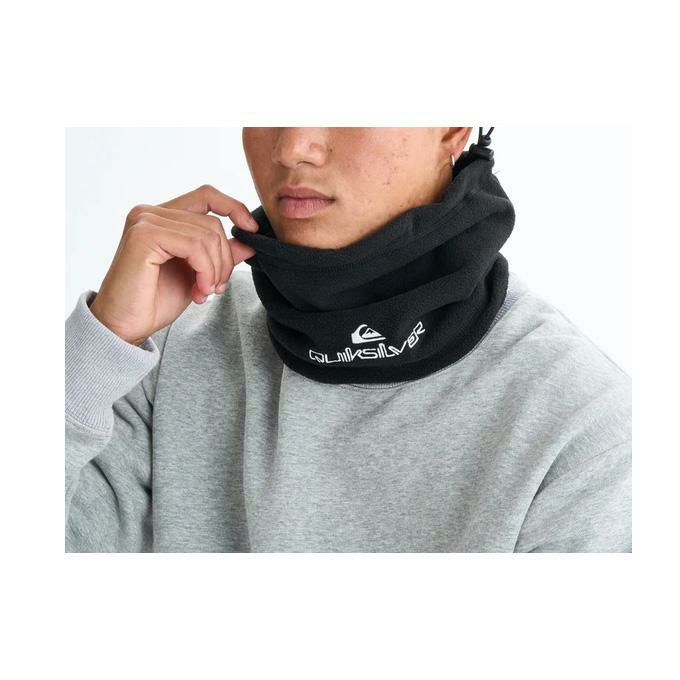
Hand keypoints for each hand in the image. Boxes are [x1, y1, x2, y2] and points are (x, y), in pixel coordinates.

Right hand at [88, 184, 258, 345]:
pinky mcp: (143, 236)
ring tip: (205, 292)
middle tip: (216, 287)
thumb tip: (250, 240)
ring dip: (215, 270)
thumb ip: (220, 253)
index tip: (252, 231)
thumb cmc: (155, 301)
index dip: (234, 207)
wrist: (125, 326)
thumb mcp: (199, 273)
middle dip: (224, 259)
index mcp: (162, 216)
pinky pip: (194, 246)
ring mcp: (145, 221)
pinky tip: (199, 291)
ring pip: (207, 235)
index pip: (207, 196)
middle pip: (212, 222)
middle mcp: (150, 213)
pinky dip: (205, 270)